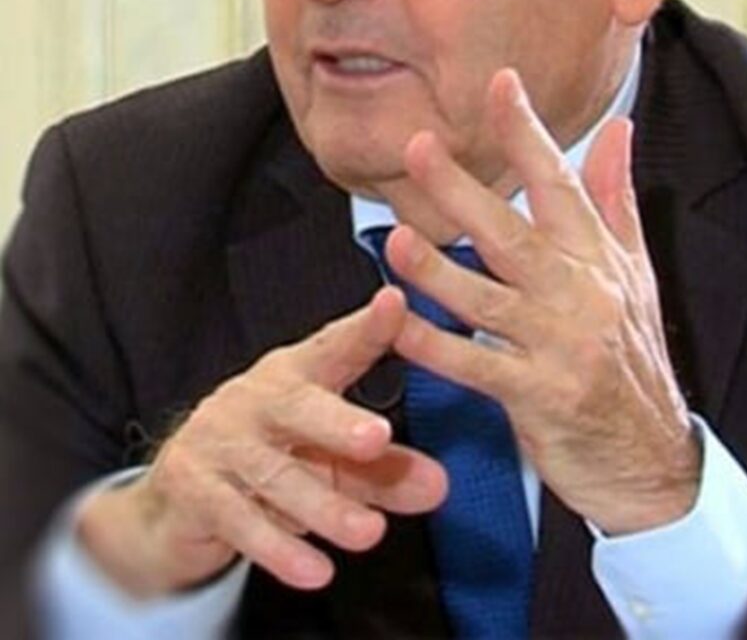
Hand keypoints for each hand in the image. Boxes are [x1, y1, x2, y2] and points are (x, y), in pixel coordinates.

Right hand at [77, 290, 446, 596]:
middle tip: (377, 438)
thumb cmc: (273, 453)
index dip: (367, 326)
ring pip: (276, 475)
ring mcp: (221, 440)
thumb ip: (385, 470)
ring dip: (325, 507)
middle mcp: (258, 399)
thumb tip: (439, 486)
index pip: (337, 347)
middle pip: (299, 406)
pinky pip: (239, 521)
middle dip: (337, 422)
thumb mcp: (331, 458)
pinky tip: (314, 570)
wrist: (180, 491)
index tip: (396, 303)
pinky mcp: (194, 488)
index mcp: (297, 374)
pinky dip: (278, 549)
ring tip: (370, 533)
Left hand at [386, 68, 699, 535]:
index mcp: (598, 258)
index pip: (560, 183)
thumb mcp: (636, 273)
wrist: (652, 457)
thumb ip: (616, 199)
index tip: (501, 83)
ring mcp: (559, 346)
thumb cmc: (634, 356)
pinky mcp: (539, 396)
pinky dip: (437, 348)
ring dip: (438, 269)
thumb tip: (619, 128)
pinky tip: (399, 325)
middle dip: (462, 189)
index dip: (528, 132)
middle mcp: (579, 293)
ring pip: (488, 299)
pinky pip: (478, 367)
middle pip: (512, 233)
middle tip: (418, 146)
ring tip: (395, 237)